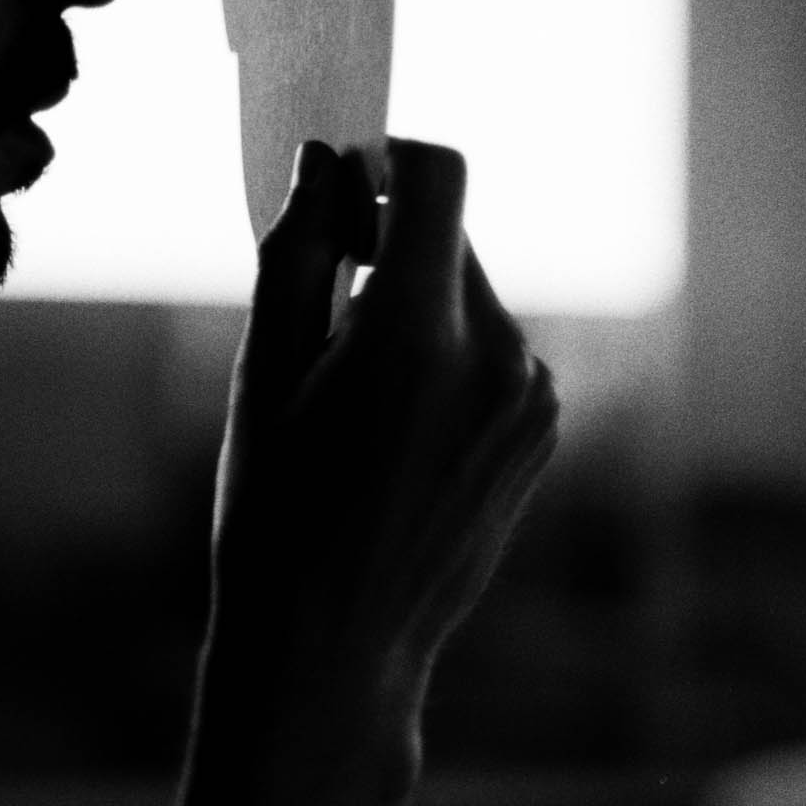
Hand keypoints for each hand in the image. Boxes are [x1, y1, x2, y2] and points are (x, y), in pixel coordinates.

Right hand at [208, 137, 559, 754]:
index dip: (386, 159)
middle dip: (388, 250)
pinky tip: (395, 433)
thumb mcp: (263, 374)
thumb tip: (322, 163)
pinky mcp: (542, 431)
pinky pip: (493, 351)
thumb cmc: (278, 511)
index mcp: (421, 335)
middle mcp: (499, 356)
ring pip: (470, 296)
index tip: (343, 185)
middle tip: (320, 321)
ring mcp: (532, 399)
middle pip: (448, 239)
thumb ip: (298, 251)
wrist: (334, 646)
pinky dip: (447, 357)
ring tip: (355, 399)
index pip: (437, 176)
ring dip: (416, 307)